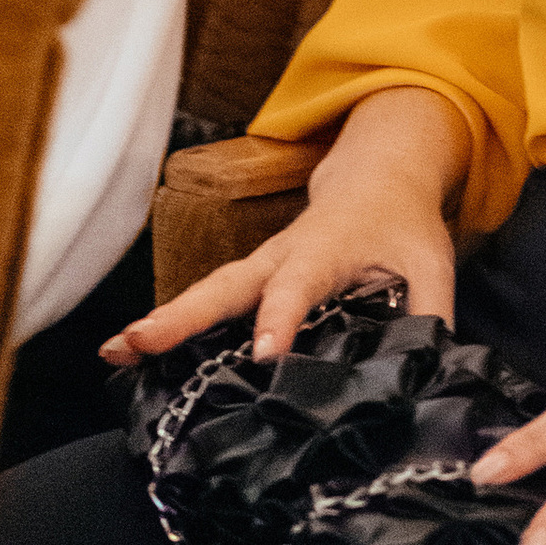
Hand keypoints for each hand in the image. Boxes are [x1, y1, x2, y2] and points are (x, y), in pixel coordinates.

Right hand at [100, 87, 468, 370]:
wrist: (379, 177)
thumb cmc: (403, 222)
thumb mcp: (432, 261)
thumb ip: (430, 311)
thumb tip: (428, 367)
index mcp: (325, 250)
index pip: (298, 287)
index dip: (280, 319)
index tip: (263, 356)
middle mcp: (281, 256)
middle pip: (226, 286)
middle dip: (181, 316)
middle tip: (136, 344)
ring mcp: (259, 268)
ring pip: (207, 294)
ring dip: (161, 323)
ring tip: (113, 353)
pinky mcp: (250, 281)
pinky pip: (209, 304)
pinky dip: (170, 327)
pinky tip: (128, 357)